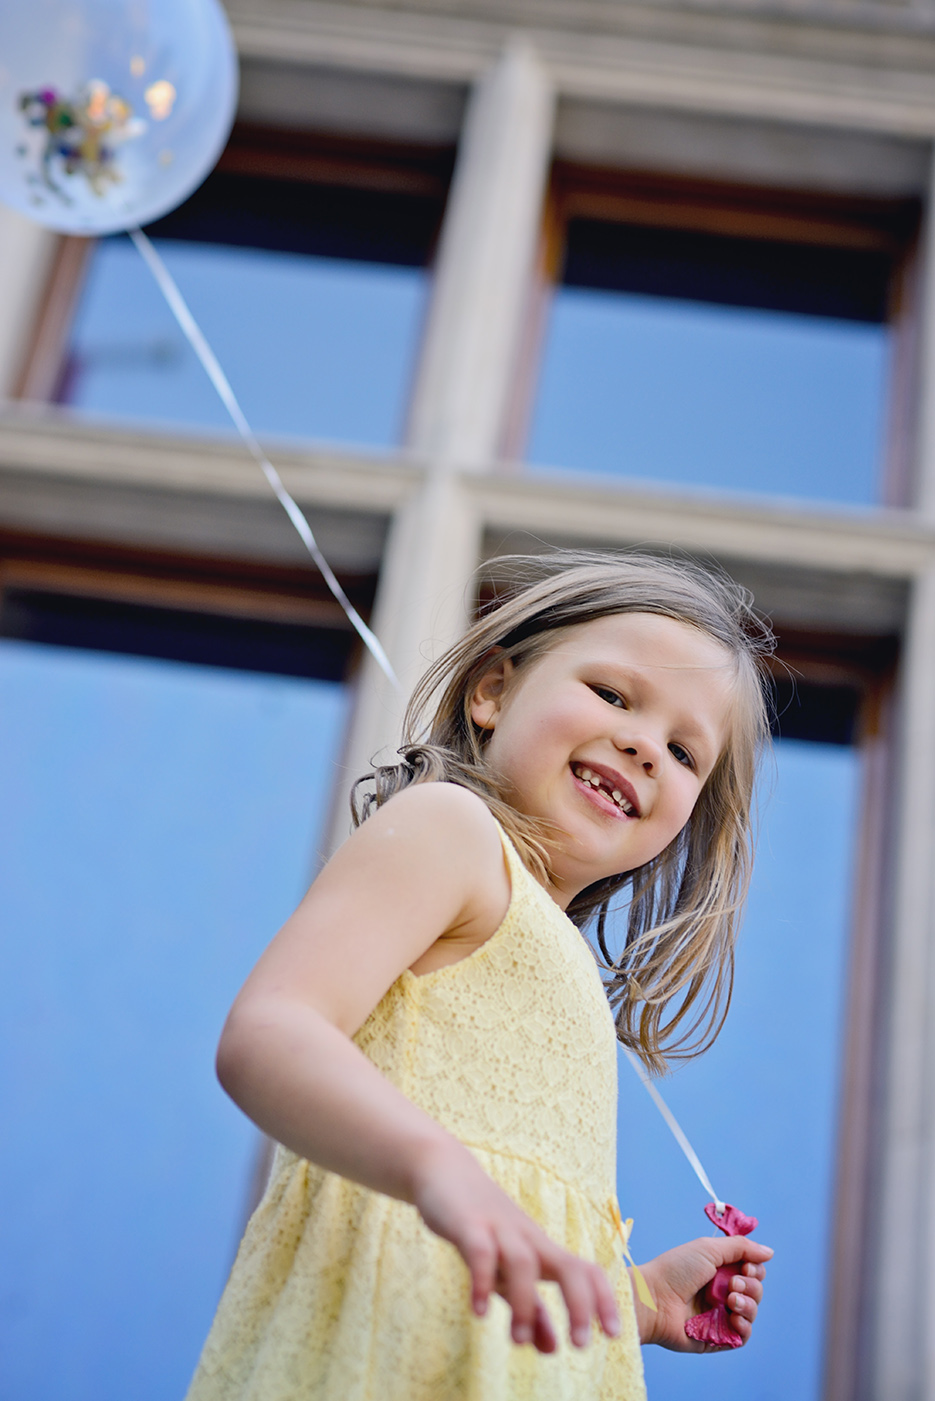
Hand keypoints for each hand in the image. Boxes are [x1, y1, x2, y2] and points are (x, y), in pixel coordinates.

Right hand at [412, 1139, 620, 1352]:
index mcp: (542, 1250)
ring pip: (524, 1263)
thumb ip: (531, 1310)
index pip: (586, 1271)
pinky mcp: (467, 1224)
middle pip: (568, 1266)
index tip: (613, 1334)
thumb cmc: (482, 1226)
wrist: (443, 1168)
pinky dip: (482, 1281)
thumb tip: (553, 1350)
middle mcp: (528, 1239)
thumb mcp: (507, 1272)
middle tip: (581, 1345)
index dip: (603, 1300)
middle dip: (580, 1304)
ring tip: (517, 1342)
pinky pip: (480, 1252)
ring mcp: (499, 1229)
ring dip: (525, 1304)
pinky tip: (479, 1311)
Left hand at [635, 1234, 772, 1351]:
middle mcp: (722, 1292)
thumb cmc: (676, 1270)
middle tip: (732, 1284)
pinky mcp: (718, 1337)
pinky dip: (744, 1326)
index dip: (755, 1269)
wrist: (655, 1300)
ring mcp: (720, 1315)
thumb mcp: (708, 1249)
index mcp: (720, 1270)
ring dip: (748, 1304)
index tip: (746, 1267)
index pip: (752, 1270)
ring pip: (752, 1312)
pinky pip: (743, 1335)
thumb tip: (769, 1252)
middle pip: (756, 1290)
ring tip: (730, 1300)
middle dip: (751, 1286)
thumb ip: (741, 1248)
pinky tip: (733, 1317)